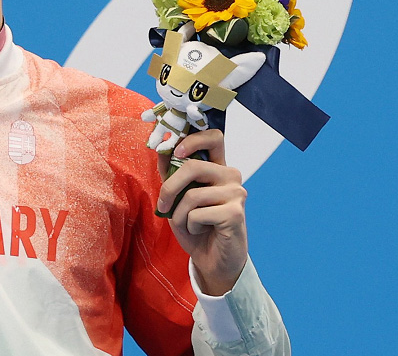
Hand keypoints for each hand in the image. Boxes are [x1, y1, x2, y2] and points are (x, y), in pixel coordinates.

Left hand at [155, 129, 247, 295]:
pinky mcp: (236, 213)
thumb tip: (161, 148)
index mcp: (218, 168)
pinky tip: (201, 231)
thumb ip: (171, 173)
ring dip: (179, 215)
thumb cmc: (195, 227)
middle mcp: (231, 176)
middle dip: (170, 188)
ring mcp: (236, 194)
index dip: (192, 139)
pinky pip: (197, 214)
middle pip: (193, 166)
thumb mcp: (177, 198)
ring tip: (188, 224)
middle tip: (163, 206)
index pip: (214, 137)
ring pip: (192, 194)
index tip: (175, 152)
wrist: (212, 260)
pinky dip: (190, 226)